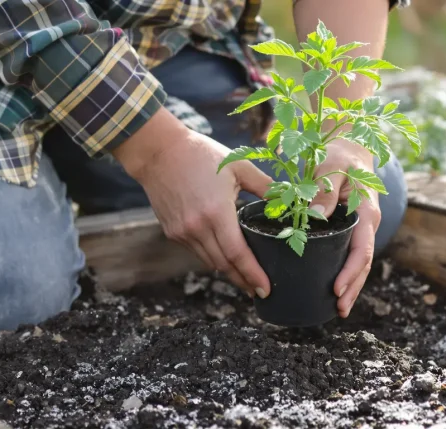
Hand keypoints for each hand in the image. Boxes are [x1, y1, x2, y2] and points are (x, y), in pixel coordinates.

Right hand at [113, 108, 272, 297]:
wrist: (158, 151)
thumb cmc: (201, 154)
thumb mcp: (238, 166)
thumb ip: (265, 187)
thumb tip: (287, 201)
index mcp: (216, 212)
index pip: (237, 254)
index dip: (252, 274)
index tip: (265, 289)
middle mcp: (197, 227)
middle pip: (224, 265)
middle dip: (243, 281)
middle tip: (260, 290)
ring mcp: (182, 232)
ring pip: (210, 262)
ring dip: (228, 272)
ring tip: (246, 278)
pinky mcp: (172, 232)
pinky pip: (197, 252)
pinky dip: (213, 258)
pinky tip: (225, 258)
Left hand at [309, 139, 380, 317]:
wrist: (348, 147)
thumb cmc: (339, 154)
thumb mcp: (332, 164)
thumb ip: (325, 187)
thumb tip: (316, 215)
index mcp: (366, 211)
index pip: (362, 249)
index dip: (351, 272)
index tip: (337, 289)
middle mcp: (367, 224)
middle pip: (363, 263)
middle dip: (353, 288)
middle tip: (339, 310)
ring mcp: (360, 228)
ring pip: (358, 263)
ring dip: (351, 286)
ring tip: (338, 308)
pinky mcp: (350, 229)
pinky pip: (350, 254)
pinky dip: (344, 273)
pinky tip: (332, 288)